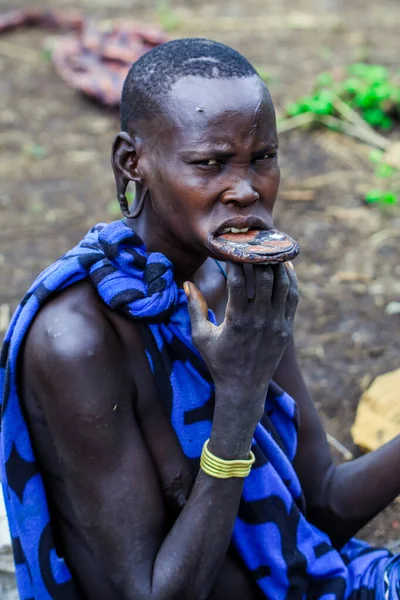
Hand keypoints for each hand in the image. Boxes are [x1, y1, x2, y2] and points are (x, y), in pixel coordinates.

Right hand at [184, 262, 297, 425]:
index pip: (237, 280)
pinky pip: (293, 297)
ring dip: (276, 264)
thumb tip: (186, 283)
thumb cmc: (218, 362)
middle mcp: (260, 319)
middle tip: (251, 242)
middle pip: (264, 277)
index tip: (229, 247)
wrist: (243, 389)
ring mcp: (277, 324)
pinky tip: (285, 266)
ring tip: (268, 249)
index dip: (234, 260)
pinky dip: (290, 279)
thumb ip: (194, 308)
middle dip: (257, 257)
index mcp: (236, 320)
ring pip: (282, 284)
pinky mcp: (286, 328)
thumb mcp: (200, 336)